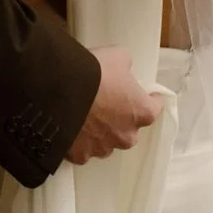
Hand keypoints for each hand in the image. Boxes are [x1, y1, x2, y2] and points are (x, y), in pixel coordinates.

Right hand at [65, 46, 161, 164]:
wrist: (58, 90)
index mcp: (141, 112)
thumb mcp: (117, 57)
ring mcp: (103, 148)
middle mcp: (126, 135)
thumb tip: (124, 68)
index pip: (154, 107)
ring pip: (106, 142)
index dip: (149, 98)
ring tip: (85, 115)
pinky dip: (78, 141)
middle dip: (120, 119)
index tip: (145, 94)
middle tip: (106, 102)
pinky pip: (83, 150)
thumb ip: (126, 65)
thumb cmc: (93, 74)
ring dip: (100, 132)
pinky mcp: (80, 155)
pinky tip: (71, 127)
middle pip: (129, 129)